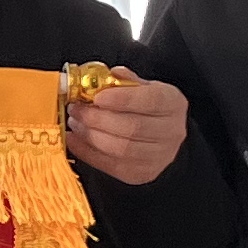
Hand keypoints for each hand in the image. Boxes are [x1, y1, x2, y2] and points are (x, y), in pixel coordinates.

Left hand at [67, 75, 186, 186]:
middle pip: (131, 128)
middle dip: (97, 118)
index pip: (150, 101)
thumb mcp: (146, 88)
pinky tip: (74, 139)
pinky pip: (109, 165)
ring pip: (120, 149)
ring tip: (75, 122)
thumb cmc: (151, 109)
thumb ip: (127, 81)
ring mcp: (158, 157)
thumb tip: (111, 74)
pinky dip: (86, 152)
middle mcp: (171, 132)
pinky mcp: (141, 174)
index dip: (121, 99)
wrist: (164, 138)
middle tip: (76, 109)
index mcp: (172, 104)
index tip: (97, 96)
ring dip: (90, 135)